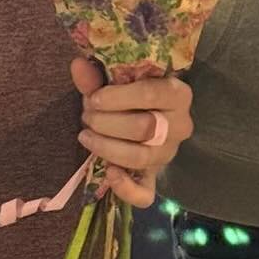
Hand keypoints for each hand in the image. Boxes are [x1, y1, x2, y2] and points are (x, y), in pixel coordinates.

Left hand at [71, 57, 193, 208]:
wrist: (141, 115)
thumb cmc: (128, 95)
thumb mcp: (114, 82)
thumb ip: (96, 76)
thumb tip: (78, 65)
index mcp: (177, 93)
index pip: (151, 94)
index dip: (117, 98)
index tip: (93, 98)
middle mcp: (180, 125)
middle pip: (145, 128)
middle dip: (107, 123)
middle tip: (87, 116)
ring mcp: (169, 153)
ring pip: (141, 157)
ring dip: (107, 147)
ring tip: (85, 136)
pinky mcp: (156, 176)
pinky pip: (146, 193)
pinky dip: (125, 188)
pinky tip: (108, 174)